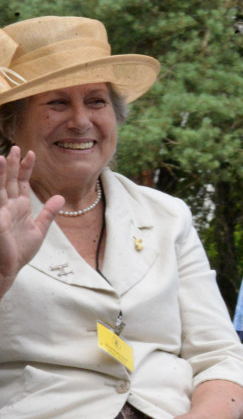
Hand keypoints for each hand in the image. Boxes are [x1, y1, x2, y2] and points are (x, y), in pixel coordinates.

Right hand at [0, 147, 62, 296]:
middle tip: (15, 148)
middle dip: (11, 165)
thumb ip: (49, 213)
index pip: (20, 182)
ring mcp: (0, 213)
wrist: (7, 270)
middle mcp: (7, 207)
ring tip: (1, 157)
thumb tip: (60, 197)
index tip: (31, 153)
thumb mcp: (39, 230)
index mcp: (18, 207)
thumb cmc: (19, 252)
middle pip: (8, 181)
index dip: (25, 168)